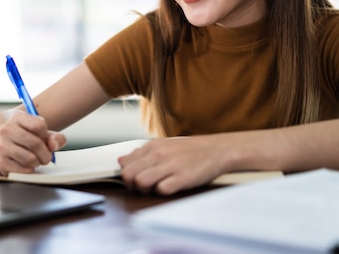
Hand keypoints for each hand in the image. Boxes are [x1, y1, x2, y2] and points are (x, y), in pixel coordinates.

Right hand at [0, 108, 65, 174]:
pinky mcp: (0, 162)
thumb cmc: (20, 132)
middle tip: (46, 156)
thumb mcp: (34, 126)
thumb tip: (54, 145)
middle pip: (36, 144)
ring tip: (36, 159)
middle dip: (46, 154)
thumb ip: (53, 136)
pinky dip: (30, 169)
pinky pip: (23, 170)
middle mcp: (6, 130)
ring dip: (38, 162)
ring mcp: (2, 146)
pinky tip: (26, 164)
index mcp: (16, 117)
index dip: (46, 135)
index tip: (44, 138)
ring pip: (30, 159)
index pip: (39, 126)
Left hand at [118, 136, 232, 194]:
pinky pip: (162, 189)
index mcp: (152, 147)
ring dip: (145, 190)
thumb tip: (121, 161)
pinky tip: (170, 188)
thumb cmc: (189, 151)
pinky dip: (163, 192)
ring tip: (157, 188)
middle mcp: (158, 155)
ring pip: (141, 182)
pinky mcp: (183, 178)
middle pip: (128, 175)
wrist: (217, 149)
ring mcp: (170, 166)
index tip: (136, 179)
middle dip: (133, 185)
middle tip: (145, 187)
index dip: (127, 176)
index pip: (124, 165)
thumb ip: (141, 154)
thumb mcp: (162, 146)